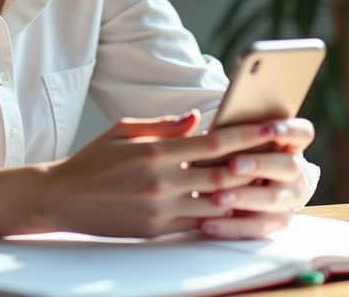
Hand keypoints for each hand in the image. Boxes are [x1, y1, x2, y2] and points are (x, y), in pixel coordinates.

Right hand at [39, 112, 306, 238]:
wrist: (60, 197)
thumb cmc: (94, 159)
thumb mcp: (125, 130)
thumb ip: (164, 126)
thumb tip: (197, 118)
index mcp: (156, 152)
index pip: (214, 142)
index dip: (248, 134)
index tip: (275, 127)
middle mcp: (162, 182)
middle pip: (223, 176)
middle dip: (258, 166)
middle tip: (287, 158)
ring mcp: (160, 210)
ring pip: (217, 205)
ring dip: (245, 196)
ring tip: (272, 186)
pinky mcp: (156, 231)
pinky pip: (198, 225)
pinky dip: (221, 218)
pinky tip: (239, 211)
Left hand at [196, 118, 314, 239]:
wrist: (234, 184)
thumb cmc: (230, 150)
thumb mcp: (232, 137)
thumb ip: (224, 129)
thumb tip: (191, 120)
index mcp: (289, 143)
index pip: (302, 132)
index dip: (290, 129)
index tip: (269, 129)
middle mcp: (295, 170)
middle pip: (288, 166)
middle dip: (260, 164)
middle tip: (233, 165)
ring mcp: (289, 197)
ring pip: (273, 199)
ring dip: (245, 198)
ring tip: (217, 198)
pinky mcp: (276, 221)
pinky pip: (258, 227)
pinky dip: (232, 227)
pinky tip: (208, 224)